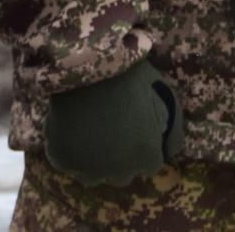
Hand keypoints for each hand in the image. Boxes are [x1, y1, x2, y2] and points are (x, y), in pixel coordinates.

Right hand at [43, 58, 183, 186]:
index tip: (131, 127)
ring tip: (87, 131)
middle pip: (120, 175)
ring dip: (91, 159)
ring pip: (91, 175)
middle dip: (118, 157)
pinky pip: (64, 162)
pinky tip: (68, 129)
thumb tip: (167, 150)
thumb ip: (173, 130)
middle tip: (109, 129)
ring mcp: (88, 168)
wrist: (87, 60)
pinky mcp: (61, 157)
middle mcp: (119, 171)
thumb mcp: (166, 98)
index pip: (148, 165)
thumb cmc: (130, 75)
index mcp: (147, 157)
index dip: (140, 145)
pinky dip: (65, 150)